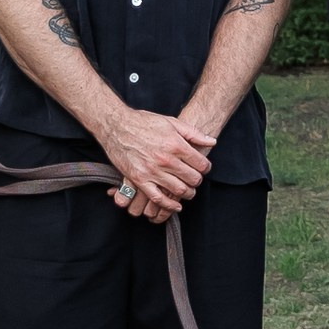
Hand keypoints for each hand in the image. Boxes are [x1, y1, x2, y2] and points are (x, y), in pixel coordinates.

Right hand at [99, 106, 215, 219]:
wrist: (117, 126)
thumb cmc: (144, 122)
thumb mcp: (171, 122)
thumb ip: (193, 133)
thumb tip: (212, 141)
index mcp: (176, 145)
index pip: (201, 164)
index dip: (205, 168)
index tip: (203, 168)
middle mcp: (166, 160)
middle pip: (192, 179)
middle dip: (197, 181)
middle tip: (195, 179)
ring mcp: (152, 171)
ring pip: (178, 190)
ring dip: (187, 193)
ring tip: (188, 191)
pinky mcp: (139, 179)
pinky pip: (157, 198)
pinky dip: (169, 205)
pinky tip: (176, 206)